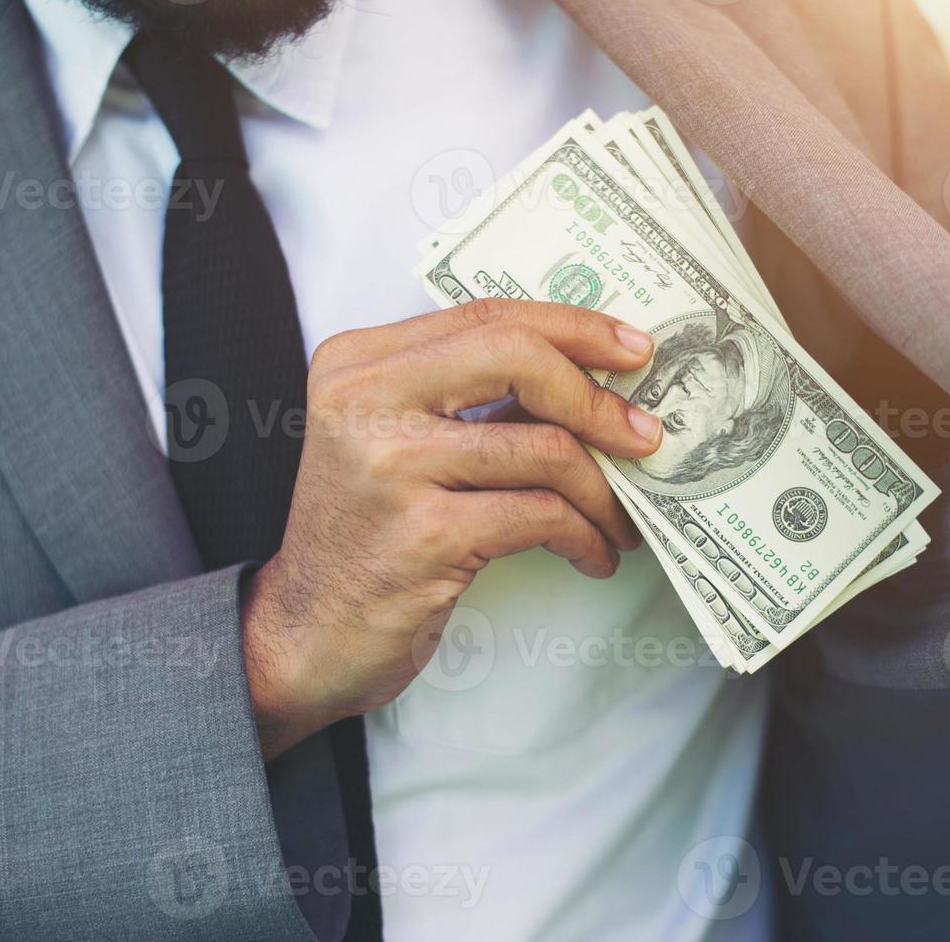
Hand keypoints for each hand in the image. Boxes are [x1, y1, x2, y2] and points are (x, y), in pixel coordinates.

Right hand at [241, 299, 661, 756]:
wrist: (304, 633)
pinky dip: (584, 536)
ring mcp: (390, 465)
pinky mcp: (423, 534)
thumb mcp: (396, 443)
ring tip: (618, 521)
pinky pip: (541, 516)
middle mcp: (364, 399)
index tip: (633, 350)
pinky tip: (592, 554)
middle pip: (518, 355)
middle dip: (598, 399)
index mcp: (358, 362)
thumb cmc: (368, 536)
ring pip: (544, 447)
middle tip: (645, 437)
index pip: (486, 316)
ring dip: (602, 491)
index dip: (574, 328)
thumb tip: (590, 378)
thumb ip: (468, 399)